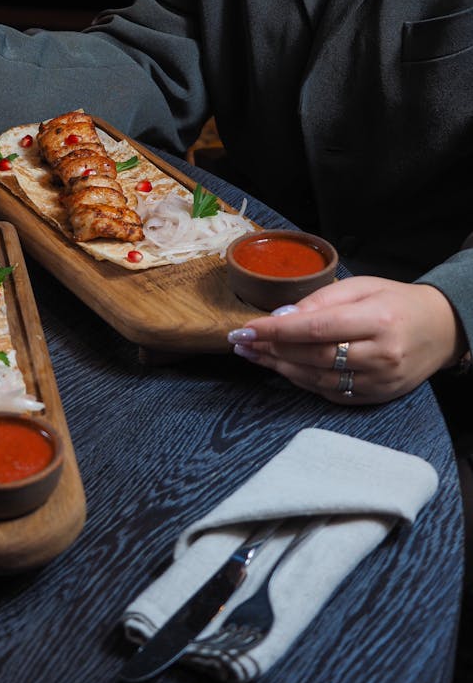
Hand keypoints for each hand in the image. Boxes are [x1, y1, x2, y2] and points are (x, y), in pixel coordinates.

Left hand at [227, 276, 466, 404]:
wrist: (440, 329)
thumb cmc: (396, 301)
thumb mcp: (361, 286)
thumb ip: (320, 300)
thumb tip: (280, 318)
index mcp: (377, 320)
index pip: (315, 328)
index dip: (276, 332)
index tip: (246, 329)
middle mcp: (380, 354)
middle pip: (312, 357)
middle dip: (271, 350)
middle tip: (242, 342)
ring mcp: (380, 381)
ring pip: (317, 379)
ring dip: (279, 368)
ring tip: (253, 355)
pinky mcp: (377, 397)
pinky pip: (330, 393)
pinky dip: (302, 381)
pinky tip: (281, 368)